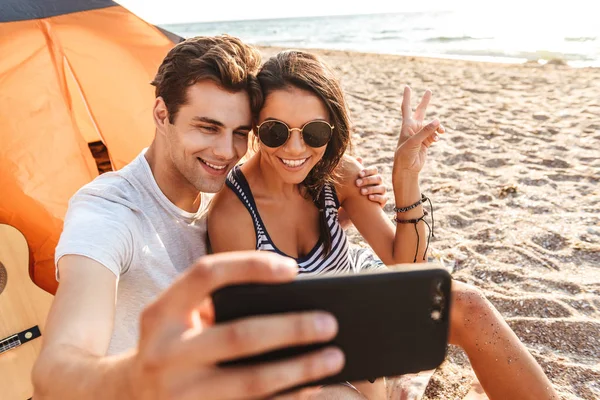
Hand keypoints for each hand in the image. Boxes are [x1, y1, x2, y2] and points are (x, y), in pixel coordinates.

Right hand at [128, 252, 343, 399]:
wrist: (125, 396)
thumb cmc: (169, 344)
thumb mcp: (176, 316)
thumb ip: (216, 304)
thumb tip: (289, 302)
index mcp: (161, 312)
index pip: (206, 274)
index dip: (251, 266)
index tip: (292, 269)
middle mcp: (165, 353)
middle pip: (239, 336)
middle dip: (291, 329)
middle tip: (330, 322)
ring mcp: (178, 394)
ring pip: (250, 383)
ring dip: (299, 370)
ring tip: (333, 356)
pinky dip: (286, 399)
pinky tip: (311, 386)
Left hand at [355, 157, 386, 207]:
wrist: (358, 204)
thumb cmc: (356, 188)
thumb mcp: (355, 179)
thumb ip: (356, 169)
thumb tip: (359, 158)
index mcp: (373, 175)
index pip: (374, 170)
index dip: (368, 171)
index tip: (359, 174)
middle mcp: (379, 182)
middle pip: (378, 178)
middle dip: (367, 180)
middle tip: (357, 183)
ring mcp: (382, 191)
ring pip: (381, 188)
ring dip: (371, 189)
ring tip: (362, 192)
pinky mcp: (383, 200)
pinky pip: (383, 198)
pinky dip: (377, 197)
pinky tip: (369, 198)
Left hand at [393, 87, 444, 176]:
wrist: (407, 168)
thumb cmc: (405, 154)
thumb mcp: (414, 142)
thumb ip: (426, 131)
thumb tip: (437, 121)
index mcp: (407, 125)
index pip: (406, 107)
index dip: (407, 97)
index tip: (407, 86)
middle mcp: (413, 128)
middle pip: (420, 111)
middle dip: (425, 102)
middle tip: (429, 91)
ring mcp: (420, 135)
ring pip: (432, 125)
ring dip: (437, 127)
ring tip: (442, 131)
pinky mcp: (426, 142)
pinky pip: (434, 134)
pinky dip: (437, 135)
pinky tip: (437, 139)